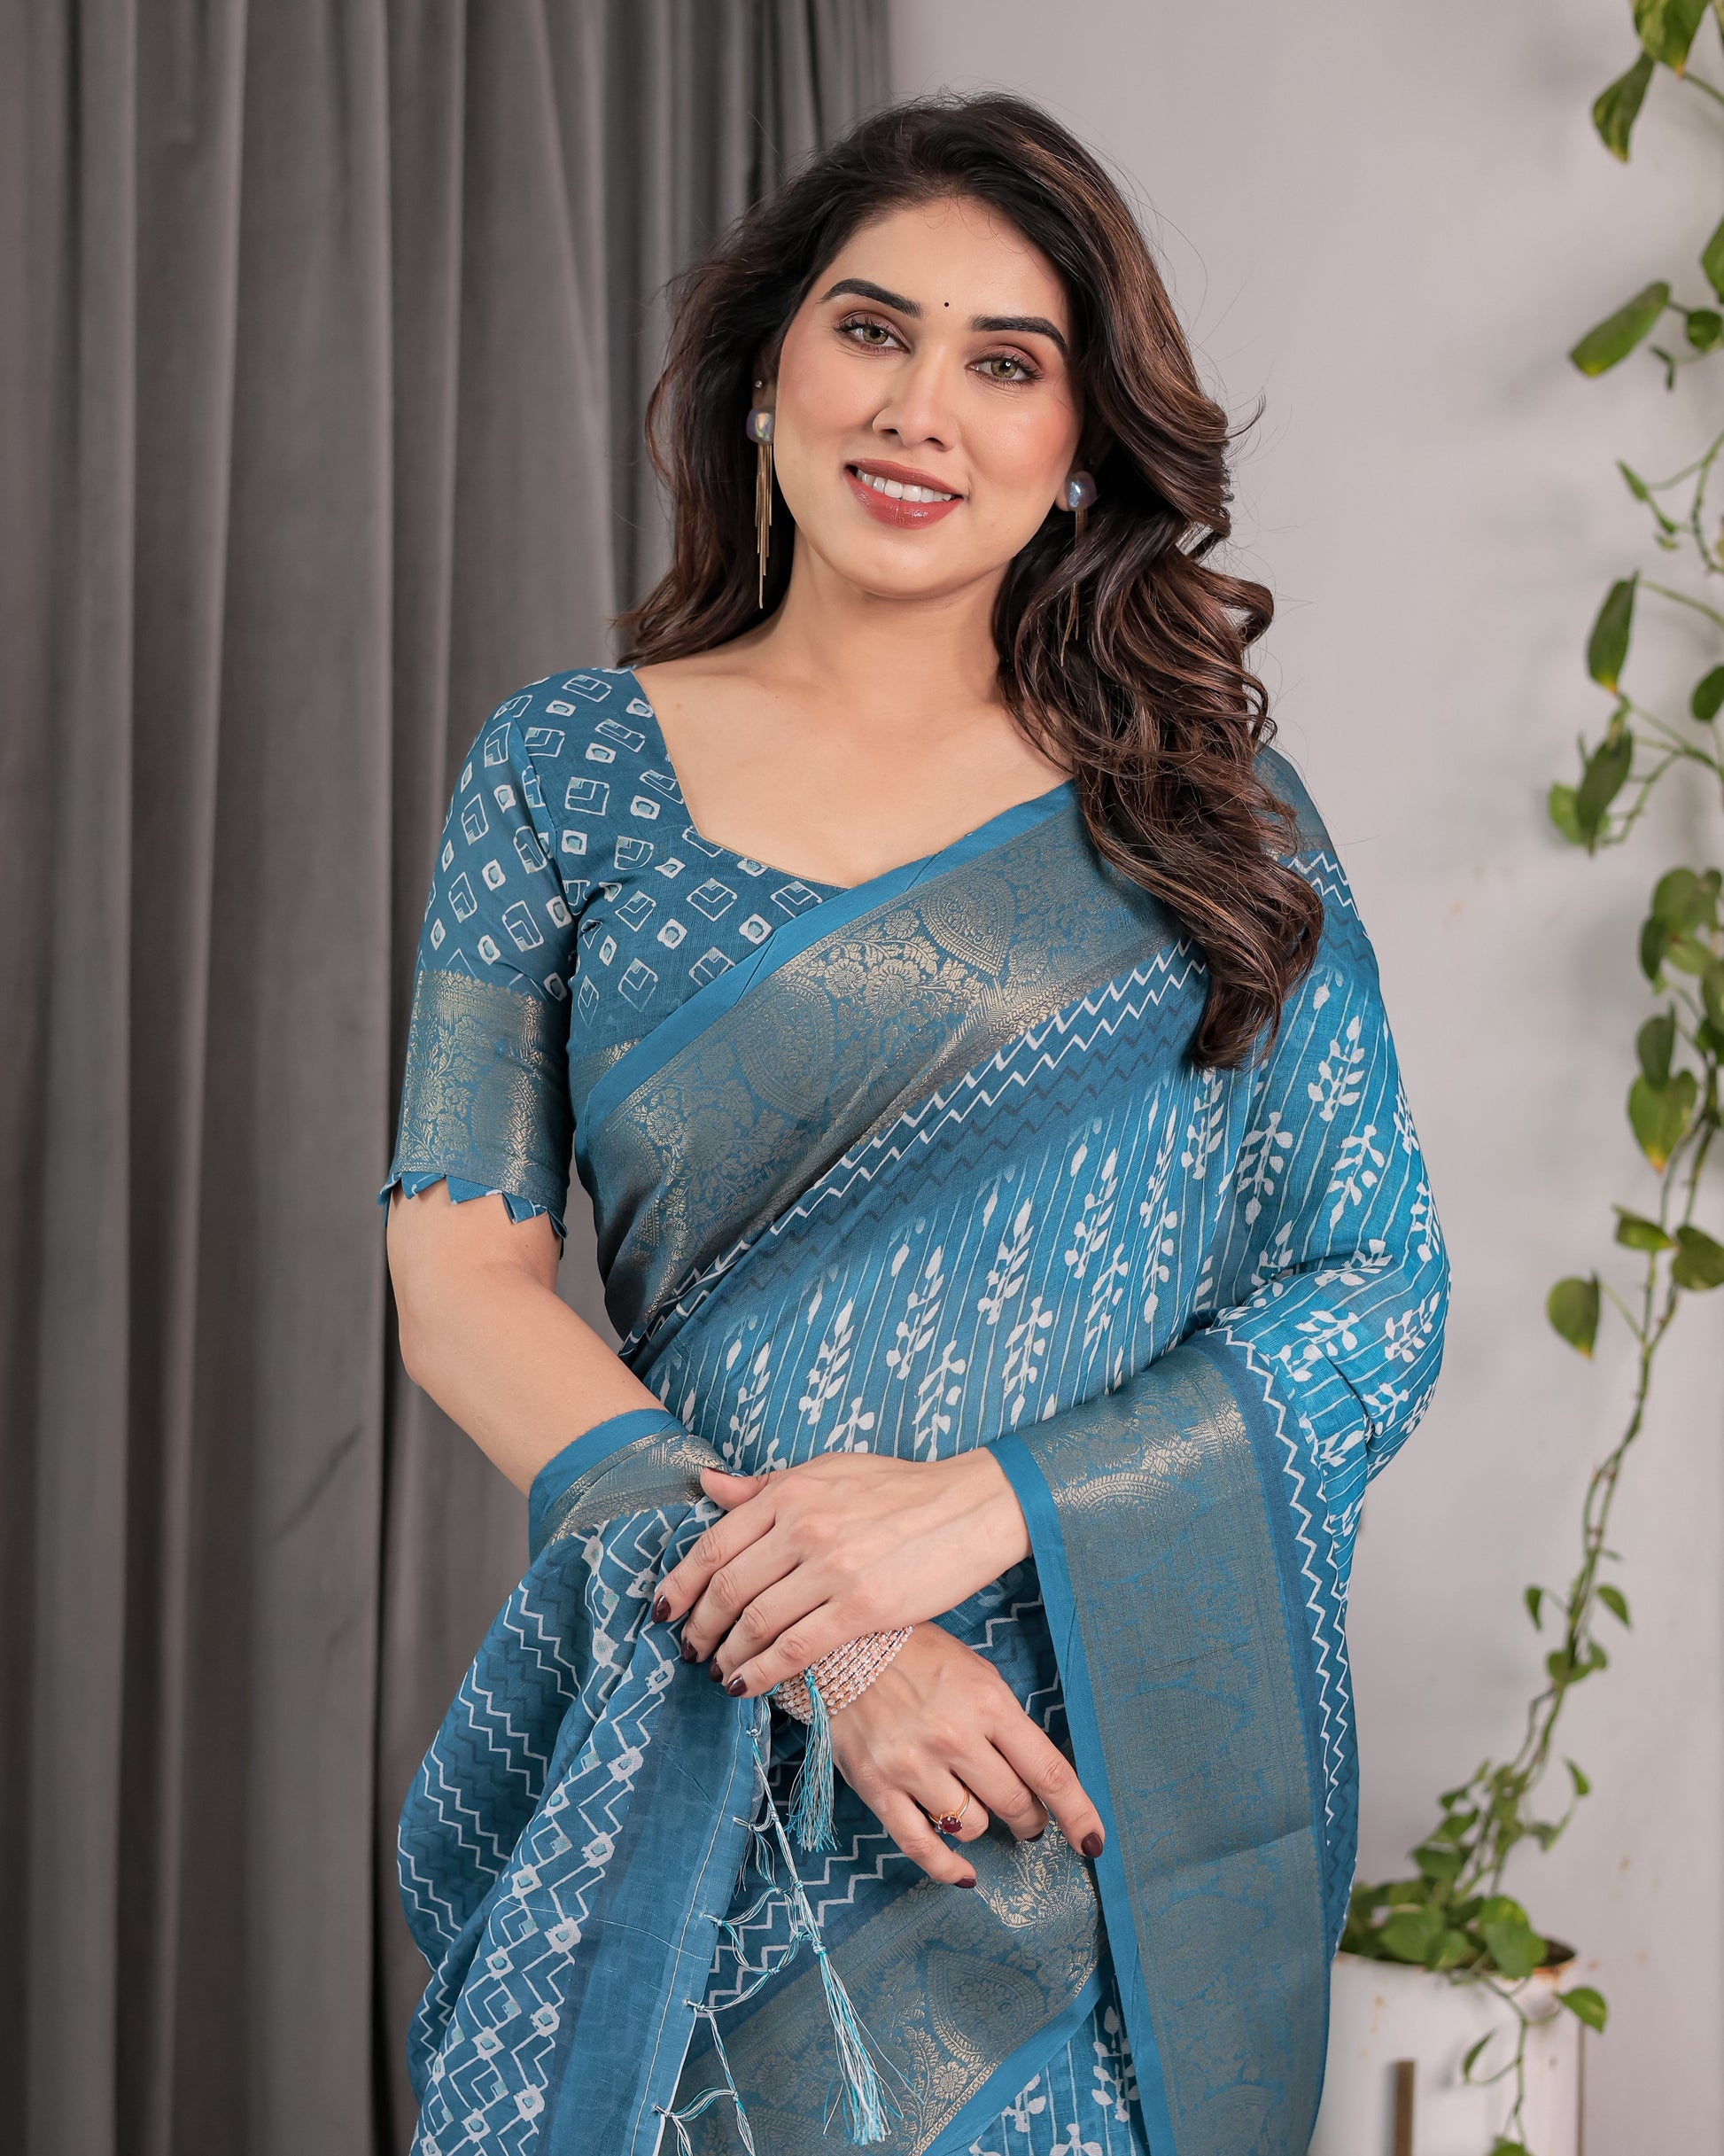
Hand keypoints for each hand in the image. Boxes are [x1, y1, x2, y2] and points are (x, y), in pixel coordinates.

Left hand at [652, 1449, 1030, 1695]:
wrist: (971, 1505)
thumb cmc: (900, 1488)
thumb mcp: (829, 1471)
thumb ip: (766, 1485)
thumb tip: (707, 1485)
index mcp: (789, 1492)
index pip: (713, 1546)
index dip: (679, 1585)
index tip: (664, 1610)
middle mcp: (803, 1527)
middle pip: (726, 1590)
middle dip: (698, 1627)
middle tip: (688, 1649)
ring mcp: (832, 1568)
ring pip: (754, 1624)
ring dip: (726, 1655)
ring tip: (717, 1671)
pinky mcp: (862, 1608)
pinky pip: (795, 1650)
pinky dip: (761, 1672)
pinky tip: (748, 1685)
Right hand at [823, 1623, 1105, 1885]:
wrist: (840, 1644)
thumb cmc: (916, 1654)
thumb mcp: (975, 1672)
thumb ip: (1005, 1722)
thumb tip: (1035, 1778)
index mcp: (988, 1703)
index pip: (1049, 1772)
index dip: (1078, 1814)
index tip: (1093, 1842)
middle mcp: (954, 1736)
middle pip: (1015, 1805)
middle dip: (1030, 1819)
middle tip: (1027, 1817)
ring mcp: (914, 1765)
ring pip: (973, 1826)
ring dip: (983, 1825)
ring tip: (974, 1805)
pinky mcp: (878, 1787)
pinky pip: (922, 1846)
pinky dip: (948, 1868)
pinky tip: (965, 1873)